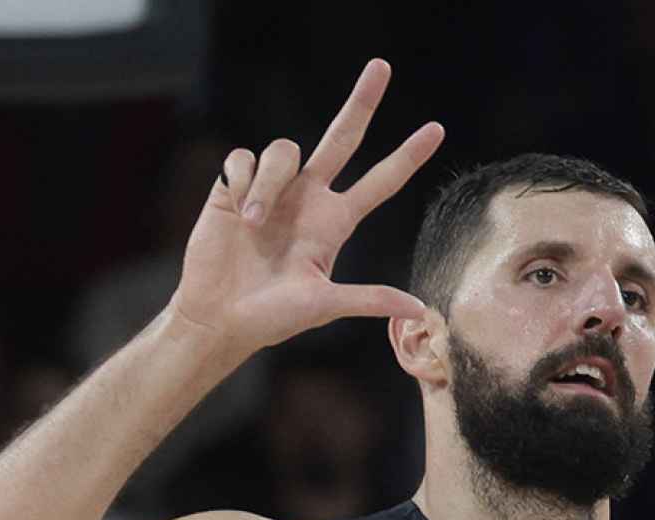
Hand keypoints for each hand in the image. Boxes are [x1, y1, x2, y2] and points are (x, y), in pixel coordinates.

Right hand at [168, 59, 443, 357]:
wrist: (218, 316)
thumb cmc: (272, 318)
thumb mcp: (323, 306)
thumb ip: (367, 299)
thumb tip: (419, 308)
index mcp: (335, 222)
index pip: (381, 182)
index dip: (407, 157)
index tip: (436, 130)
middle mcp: (310, 197)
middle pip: (342, 137)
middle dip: (362, 102)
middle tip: (381, 67)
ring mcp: (274, 189)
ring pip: (285, 150)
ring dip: (269, 183)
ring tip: (251, 223)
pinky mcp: (235, 185)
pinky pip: (244, 157)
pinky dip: (242, 180)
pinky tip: (234, 210)